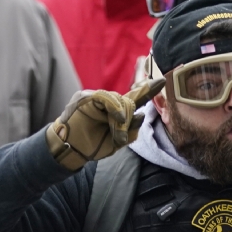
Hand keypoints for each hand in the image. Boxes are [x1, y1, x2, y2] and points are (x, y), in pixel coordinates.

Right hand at [44, 78, 164, 171]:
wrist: (69, 150)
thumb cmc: (91, 146)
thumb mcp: (116, 143)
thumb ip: (130, 131)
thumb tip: (140, 115)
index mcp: (116, 110)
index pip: (134, 97)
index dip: (148, 89)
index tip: (162, 81)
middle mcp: (107, 101)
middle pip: (128, 101)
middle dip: (128, 120)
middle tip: (120, 138)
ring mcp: (96, 97)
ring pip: (119, 100)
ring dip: (121, 120)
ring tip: (115, 135)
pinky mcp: (85, 97)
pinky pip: (106, 97)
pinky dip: (114, 108)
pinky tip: (117, 118)